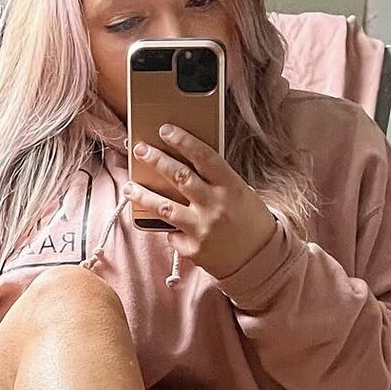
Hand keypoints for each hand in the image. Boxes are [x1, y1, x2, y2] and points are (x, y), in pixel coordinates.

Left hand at [123, 124, 276, 279]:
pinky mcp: (194, 249)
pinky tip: (168, 228)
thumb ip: (216, 181)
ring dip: (143, 195)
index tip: (165, 130)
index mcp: (231, 187)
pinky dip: (169, 230)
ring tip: (129, 187)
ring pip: (164, 207)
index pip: (205, 157)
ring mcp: (203, 228)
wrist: (261, 259)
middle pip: (179, 177)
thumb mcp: (241, 193)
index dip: (183, 141)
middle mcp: (216, 205)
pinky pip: (172, 235)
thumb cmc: (250, 221)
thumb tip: (185, 163)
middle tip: (139, 149)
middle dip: (156, 160)